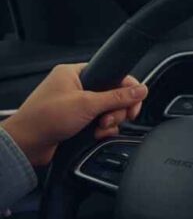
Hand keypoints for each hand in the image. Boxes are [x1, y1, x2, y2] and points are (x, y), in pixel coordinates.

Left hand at [0, 64, 147, 165]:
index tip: (135, 102)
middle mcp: (76, 87)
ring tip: (98, 127)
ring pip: (109, 111)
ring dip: (109, 122)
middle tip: (109, 118)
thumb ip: (117, 97)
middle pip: (114, 95)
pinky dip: (102, 130)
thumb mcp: (87, 104)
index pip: (112, 74)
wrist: (27, 145)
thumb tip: (141, 89)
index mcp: (75, 73)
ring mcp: (77, 105)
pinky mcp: (78, 121)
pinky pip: (101, 123)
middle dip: (116, 110)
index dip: (127, 88)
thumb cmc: (44, 118)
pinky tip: (94, 134)